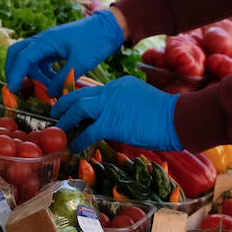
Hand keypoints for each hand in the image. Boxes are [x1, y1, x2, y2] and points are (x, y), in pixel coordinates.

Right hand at [4, 10, 124, 95]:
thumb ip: (64, 79)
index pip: (22, 57)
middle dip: (14, 71)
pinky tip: (54, 83)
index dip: (15, 74)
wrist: (108, 28)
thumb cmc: (96, 41)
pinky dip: (42, 73)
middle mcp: (43, 40)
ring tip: (47, 90)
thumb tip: (51, 93)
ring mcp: (48, 44)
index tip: (13, 90)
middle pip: (17, 53)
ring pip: (29, 60)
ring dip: (33, 75)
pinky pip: (41, 62)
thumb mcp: (80, 63)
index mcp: (46, 41)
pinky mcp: (55, 48)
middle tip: (18, 89)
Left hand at [52, 76, 181, 152]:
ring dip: (66, 120)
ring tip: (60, 130)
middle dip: (64, 104)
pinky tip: (75, 147)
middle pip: (79, 94)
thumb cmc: (165, 114)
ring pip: (78, 108)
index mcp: (119, 84)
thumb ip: (124, 106)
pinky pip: (88, 132)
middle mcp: (111, 91)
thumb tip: (114, 121)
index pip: (93, 91)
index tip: (72, 107)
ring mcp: (110, 106)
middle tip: (56, 114)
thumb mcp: (140, 102)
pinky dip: (79, 140)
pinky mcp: (112, 123)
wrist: (176, 118)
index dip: (80, 100)